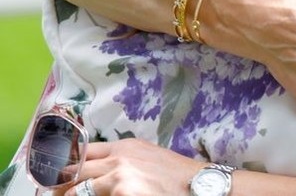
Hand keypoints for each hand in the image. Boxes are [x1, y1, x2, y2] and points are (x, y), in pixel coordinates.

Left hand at [64, 139, 196, 195]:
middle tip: (56, 192)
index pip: (84, 150)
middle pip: (75, 170)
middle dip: (62, 185)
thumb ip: (123, 160)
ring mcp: (118, 179)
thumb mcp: (147, 158)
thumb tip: (98, 171)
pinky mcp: (121, 194)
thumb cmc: (175, 175)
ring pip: (78, 191)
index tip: (58, 175)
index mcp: (124, 147)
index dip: (68, 163)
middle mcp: (118, 160)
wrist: (198, 186)